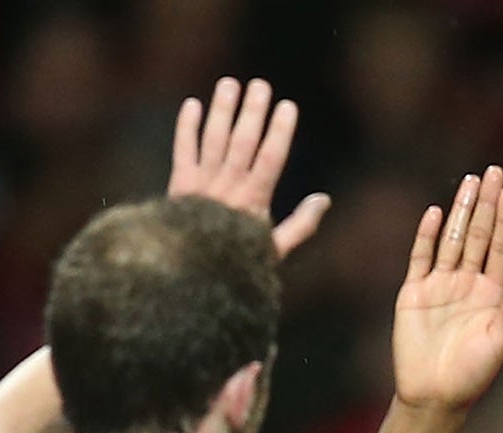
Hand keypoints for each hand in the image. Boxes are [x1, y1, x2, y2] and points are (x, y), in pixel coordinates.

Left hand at [168, 77, 329, 257]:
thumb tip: (323, 199)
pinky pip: (183, 150)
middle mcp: (227, 189)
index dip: (279, 131)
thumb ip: (300, 226)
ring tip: (229, 84)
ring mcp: (201, 185)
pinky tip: (193, 104)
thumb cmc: (237, 264)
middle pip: (242, 142)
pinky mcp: (179, 185)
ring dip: (221, 110)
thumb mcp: (273, 251)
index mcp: (253, 202)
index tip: (287, 106)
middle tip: (260, 85)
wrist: (190, 277)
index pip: (270, 159)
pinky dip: (186, 127)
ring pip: (213, 140)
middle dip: (252, 112)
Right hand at [394, 166, 502, 414]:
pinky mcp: (414, 294)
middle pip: (478, 235)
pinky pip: (421, 258)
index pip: (500, 247)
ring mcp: (440, 286)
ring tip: (469, 182)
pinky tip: (436, 213)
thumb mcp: (500, 342)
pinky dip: (427, 236)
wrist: (433, 396)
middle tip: (491, 171)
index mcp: (492, 294)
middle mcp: (468, 284)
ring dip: (461, 211)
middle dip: (485, 204)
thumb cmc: (472, 375)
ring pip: (453, 240)